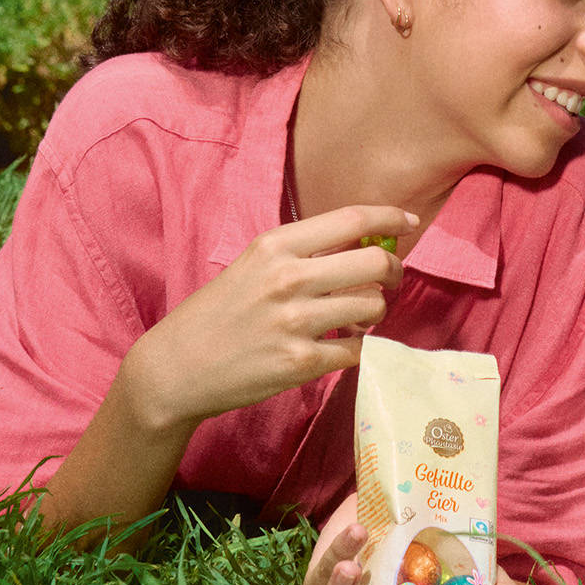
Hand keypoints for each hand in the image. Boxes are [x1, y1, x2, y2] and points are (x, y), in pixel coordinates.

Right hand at [110, 204, 416, 437]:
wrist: (175, 368)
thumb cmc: (217, 314)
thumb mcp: (251, 265)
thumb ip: (301, 253)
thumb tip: (364, 244)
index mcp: (275, 245)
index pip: (352, 219)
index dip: (391, 217)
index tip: (409, 222)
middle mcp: (288, 278)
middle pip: (375, 261)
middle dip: (393, 270)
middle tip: (388, 281)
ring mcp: (295, 322)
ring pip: (373, 306)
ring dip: (375, 313)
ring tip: (356, 318)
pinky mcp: (299, 362)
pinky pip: (355, 349)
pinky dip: (355, 347)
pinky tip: (338, 345)